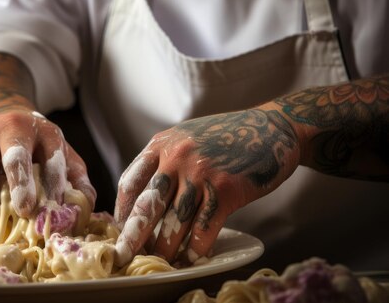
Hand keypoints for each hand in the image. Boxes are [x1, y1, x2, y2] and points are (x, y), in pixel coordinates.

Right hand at [0, 106, 95, 218]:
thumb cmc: (33, 144)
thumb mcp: (57, 151)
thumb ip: (74, 176)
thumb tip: (85, 204)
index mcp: (39, 128)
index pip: (52, 155)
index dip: (55, 182)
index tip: (56, 205)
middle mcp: (7, 127)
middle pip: (13, 155)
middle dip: (21, 184)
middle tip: (25, 209)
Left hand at [113, 107, 299, 265]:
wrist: (271, 128)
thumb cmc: (226, 136)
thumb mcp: (185, 138)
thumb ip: (163, 160)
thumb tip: (142, 196)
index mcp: (162, 144)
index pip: (130, 181)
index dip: (122, 210)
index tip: (120, 228)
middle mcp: (177, 157)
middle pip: (148, 205)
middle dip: (134, 235)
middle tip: (124, 255)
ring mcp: (202, 174)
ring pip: (176, 221)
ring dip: (167, 247)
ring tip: (161, 263)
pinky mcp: (226, 190)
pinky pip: (205, 228)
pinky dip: (197, 248)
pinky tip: (192, 258)